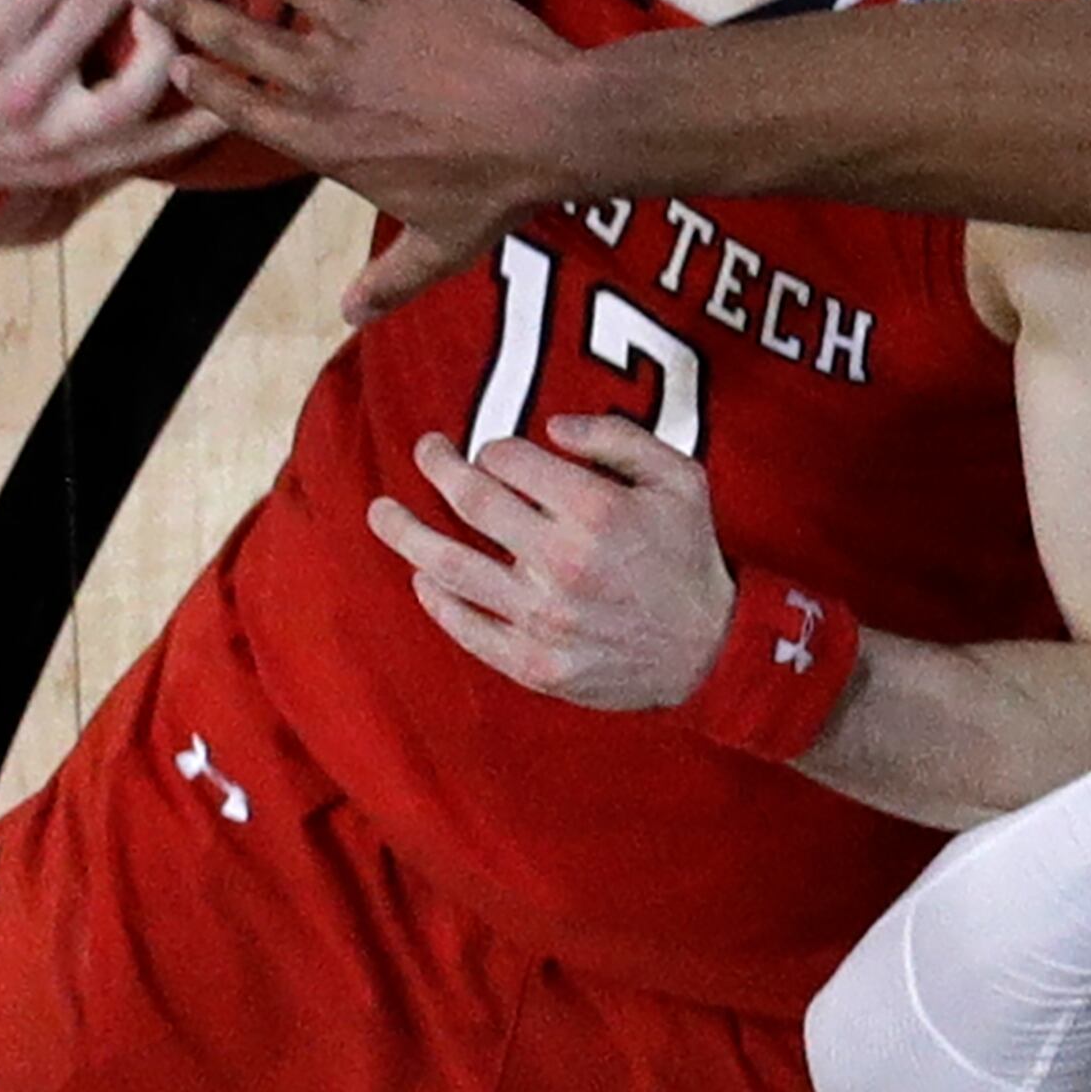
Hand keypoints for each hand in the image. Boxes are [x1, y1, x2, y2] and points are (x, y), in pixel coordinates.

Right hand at [140, 0, 583, 319]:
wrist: (550, 129)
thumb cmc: (497, 192)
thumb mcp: (441, 247)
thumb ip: (391, 280)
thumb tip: (355, 317)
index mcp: (328, 143)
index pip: (249, 111)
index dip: (206, 87)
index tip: (171, 65)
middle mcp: (331, 81)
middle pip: (243, 39)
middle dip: (187, 8)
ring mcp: (366, 28)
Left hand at [366, 414, 736, 706]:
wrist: (710, 651)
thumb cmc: (690, 556)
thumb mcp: (680, 477)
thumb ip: (618, 439)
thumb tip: (550, 428)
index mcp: (594, 510)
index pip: (507, 460)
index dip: (492, 448)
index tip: (495, 453)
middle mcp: (560, 561)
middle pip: (469, 499)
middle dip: (437, 465)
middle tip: (425, 451)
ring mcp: (540, 617)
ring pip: (445, 564)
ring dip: (403, 531)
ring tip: (381, 512)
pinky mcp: (532, 662)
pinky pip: (465, 626)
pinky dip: (436, 599)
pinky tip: (423, 577)